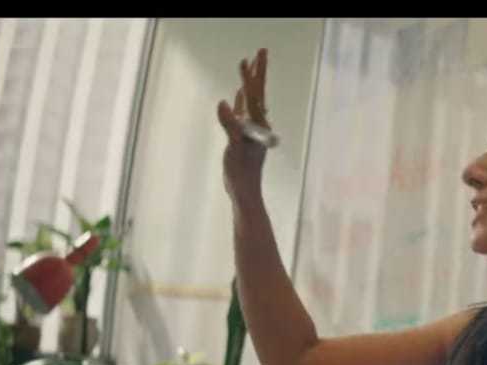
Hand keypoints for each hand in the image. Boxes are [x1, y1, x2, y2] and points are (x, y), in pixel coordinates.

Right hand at [216, 48, 270, 201]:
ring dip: (251, 82)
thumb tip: (224, 103)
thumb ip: (231, 125)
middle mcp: (257, 123)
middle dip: (258, 71)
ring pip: (251, 99)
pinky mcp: (243, 134)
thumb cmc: (241, 172)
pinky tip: (238, 93)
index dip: (251, 76)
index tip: (248, 58)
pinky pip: (242, 111)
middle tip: (261, 51)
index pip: (255, 95)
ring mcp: (250, 128)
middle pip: (258, 92)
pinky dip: (241, 99)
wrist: (244, 191)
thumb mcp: (234, 148)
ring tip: (251, 66)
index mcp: (257, 124)